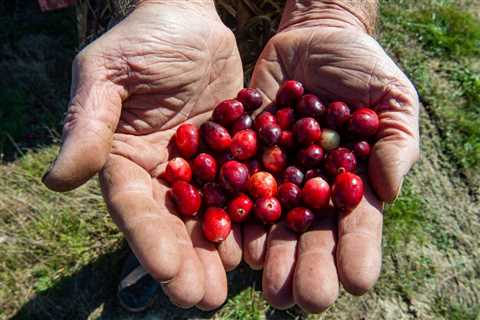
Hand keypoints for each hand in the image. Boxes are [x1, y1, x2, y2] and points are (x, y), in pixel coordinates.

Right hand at [42, 0, 242, 309]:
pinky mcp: (233, 154)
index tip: (166, 273)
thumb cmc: (140, 41)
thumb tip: (58, 180)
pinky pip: (244, 189)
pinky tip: (263, 242)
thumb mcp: (105, 75)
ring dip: (220, 251)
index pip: (134, 208)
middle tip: (201, 299)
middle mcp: (163, 173)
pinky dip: (253, 216)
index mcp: (126, 160)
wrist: (187, 20)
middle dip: (186, 262)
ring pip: (210, 216)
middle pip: (173, 224)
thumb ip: (88, 125)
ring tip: (231, 286)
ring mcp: (201, 167)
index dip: (148, 241)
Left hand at [244, 2, 418, 311]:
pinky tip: (235, 242)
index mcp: (351, 181)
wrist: (312, 41)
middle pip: (312, 235)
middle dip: (309, 266)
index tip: (357, 281)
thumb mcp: (390, 97)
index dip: (358, 251)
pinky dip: (237, 216)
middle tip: (304, 297)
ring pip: (273, 224)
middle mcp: (312, 188)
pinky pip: (239, 191)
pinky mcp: (246, 159)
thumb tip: (387, 189)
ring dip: (271, 254)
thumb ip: (395, 142)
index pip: (357, 224)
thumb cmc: (360, 68)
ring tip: (268, 282)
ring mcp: (277, 176)